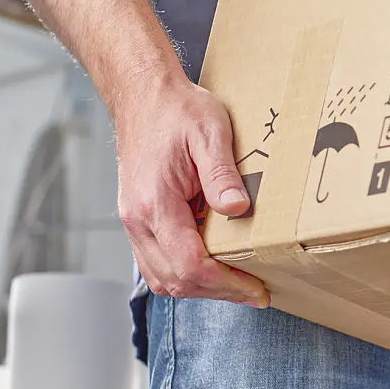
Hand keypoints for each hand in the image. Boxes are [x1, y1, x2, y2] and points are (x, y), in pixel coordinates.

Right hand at [114, 73, 269, 306]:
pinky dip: (184, 273)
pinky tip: (213, 266)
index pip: (189, 264)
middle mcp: (137, 219)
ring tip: (237, 285)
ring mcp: (133, 221)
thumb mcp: (209, 132)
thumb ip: (222, 174)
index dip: (226, 284)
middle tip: (255, 293)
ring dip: (199, 288)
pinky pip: (156, 262)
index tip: (256, 289)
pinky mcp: (137, 219)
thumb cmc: (176, 110)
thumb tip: (238, 210)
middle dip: (218, 292)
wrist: (141, 95)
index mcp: (155, 203)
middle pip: (174, 280)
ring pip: (161, 278)